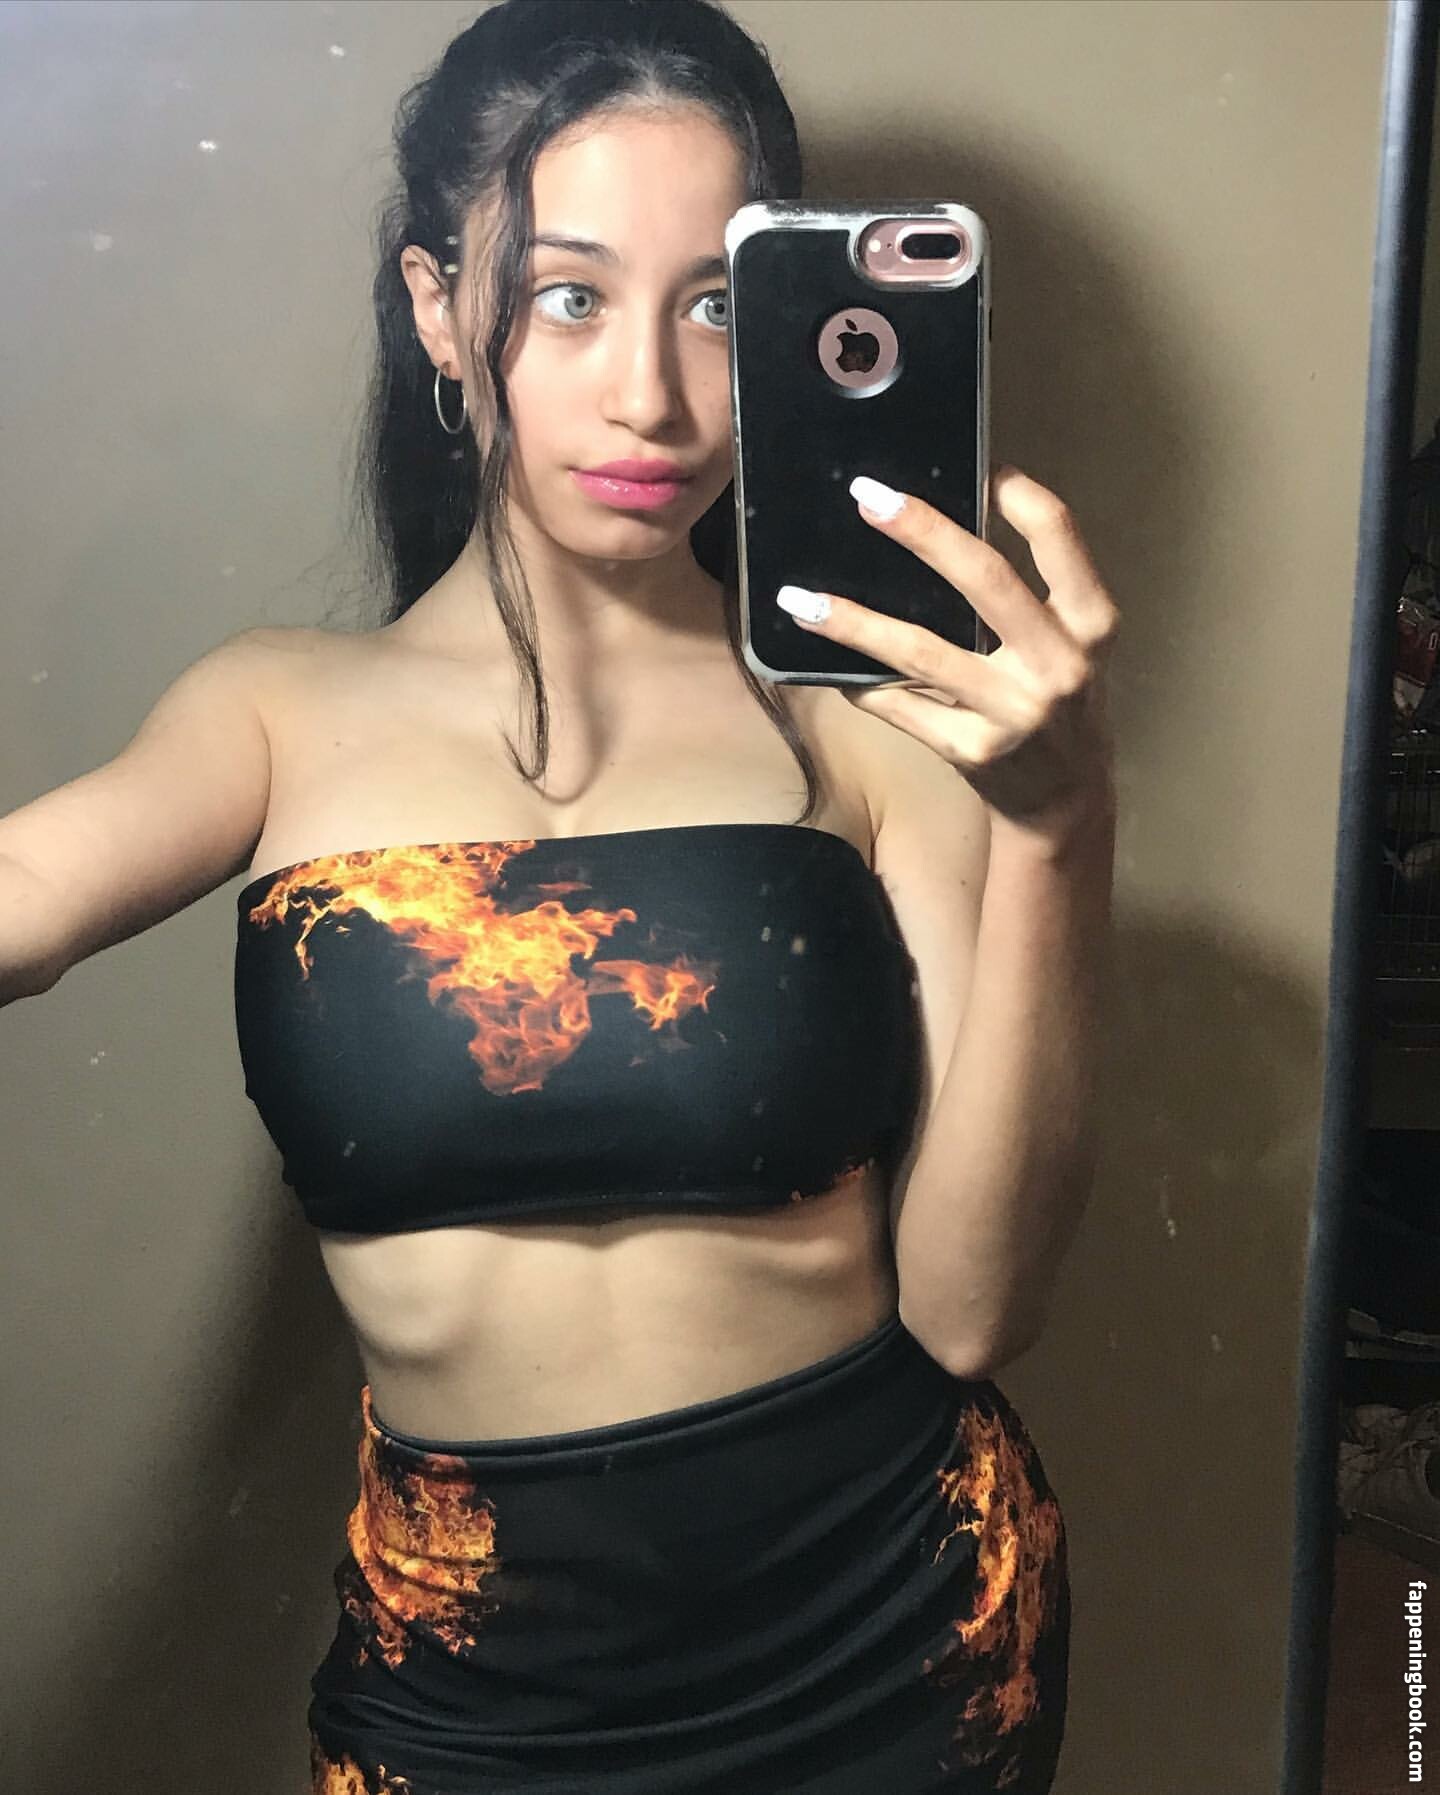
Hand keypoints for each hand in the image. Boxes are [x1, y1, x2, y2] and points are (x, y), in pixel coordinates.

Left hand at [776, 467, 1119, 843]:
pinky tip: (821, 662)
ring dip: (854, 623)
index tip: (979, 464)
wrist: (1064, 799)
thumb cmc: (1057, 701)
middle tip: (868, 496)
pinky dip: (859, 683)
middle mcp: (1059, 664)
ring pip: (922, 653)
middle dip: (924, 532)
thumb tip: (942, 523)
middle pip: (986, 580)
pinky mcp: (973, 752)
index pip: (1058, 535)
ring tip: (800, 598)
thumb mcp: (1068, 642)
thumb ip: (1027, 592)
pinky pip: (900, 708)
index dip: (1017, 493)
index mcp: (1090, 623)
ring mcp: (1013, 712)